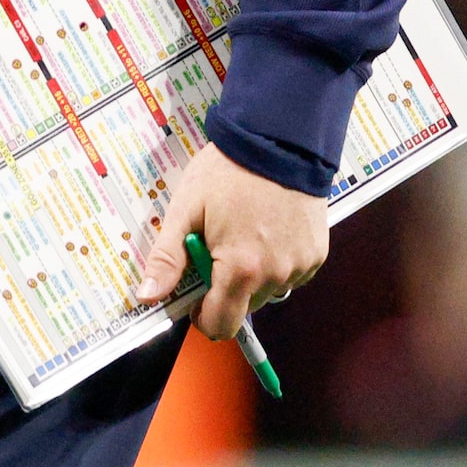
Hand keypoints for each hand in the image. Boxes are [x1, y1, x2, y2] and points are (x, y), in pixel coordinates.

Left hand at [133, 139, 328, 342]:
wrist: (278, 140)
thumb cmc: (226, 172)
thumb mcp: (186, 210)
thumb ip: (168, 258)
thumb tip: (148, 297)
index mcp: (240, 270)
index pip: (221, 325)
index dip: (202, 315)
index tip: (196, 292)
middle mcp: (276, 275)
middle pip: (244, 307)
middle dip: (226, 288)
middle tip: (217, 246)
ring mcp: (301, 266)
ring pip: (268, 291)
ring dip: (253, 275)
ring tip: (243, 232)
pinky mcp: (318, 254)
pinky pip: (291, 274)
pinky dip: (277, 262)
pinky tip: (269, 230)